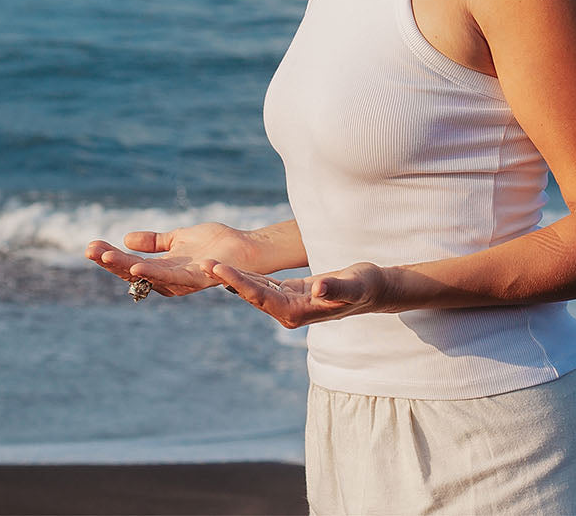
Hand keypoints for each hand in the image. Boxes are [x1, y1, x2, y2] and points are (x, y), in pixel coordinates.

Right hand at [85, 222, 258, 296]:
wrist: (245, 247)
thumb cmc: (215, 243)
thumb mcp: (177, 238)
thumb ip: (154, 242)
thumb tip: (126, 239)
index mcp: (162, 270)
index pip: (129, 264)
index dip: (110, 256)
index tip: (91, 245)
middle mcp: (168, 280)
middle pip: (133, 272)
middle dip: (110, 261)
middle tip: (89, 250)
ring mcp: (182, 281)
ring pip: (147, 275)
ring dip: (124, 267)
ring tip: (106, 258)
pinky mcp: (197, 278)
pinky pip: (171, 277)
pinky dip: (153, 273)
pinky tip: (136, 265)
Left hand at [211, 261, 391, 327]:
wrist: (373, 291)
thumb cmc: (366, 286)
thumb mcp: (354, 285)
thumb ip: (336, 288)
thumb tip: (319, 289)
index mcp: (298, 312)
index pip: (261, 296)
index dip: (238, 282)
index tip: (218, 269)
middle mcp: (288, 312)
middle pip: (251, 294)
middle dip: (227, 279)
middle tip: (202, 264)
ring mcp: (288, 305)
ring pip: (253, 290)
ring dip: (232, 277)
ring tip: (208, 264)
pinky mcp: (289, 295)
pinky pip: (262, 286)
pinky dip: (245, 277)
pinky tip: (227, 270)